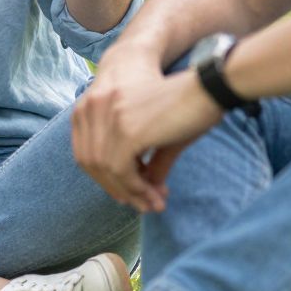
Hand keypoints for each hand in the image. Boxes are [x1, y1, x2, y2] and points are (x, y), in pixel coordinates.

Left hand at [72, 57, 220, 211]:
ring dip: (131, 193)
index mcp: (92, 100)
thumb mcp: (154, 135)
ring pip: (106, 169)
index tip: (127, 192)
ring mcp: (107, 116)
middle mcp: (92, 105)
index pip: (84, 148)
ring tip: (155, 203)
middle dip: (116, 187)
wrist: (206, 86)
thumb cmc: (184, 105)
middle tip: (143, 204)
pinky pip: (122, 172)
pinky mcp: (126, 130)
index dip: (104, 175)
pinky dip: (138, 189)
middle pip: (90, 161)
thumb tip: (138, 193)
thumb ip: (141, 162)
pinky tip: (156, 195)